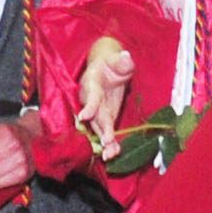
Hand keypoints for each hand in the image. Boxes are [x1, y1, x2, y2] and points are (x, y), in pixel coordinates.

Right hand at [74, 37, 133, 151]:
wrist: (106, 68)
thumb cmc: (111, 63)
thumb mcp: (118, 59)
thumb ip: (122, 61)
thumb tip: (126, 57)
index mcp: (91, 83)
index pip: (91, 95)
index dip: (89, 105)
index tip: (85, 116)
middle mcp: (91, 99)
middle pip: (94, 116)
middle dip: (100, 130)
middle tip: (106, 141)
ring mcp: (97, 110)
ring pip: (97, 127)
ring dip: (104, 140)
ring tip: (110, 154)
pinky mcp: (104, 117)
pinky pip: (104, 130)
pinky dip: (108, 142)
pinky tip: (113, 153)